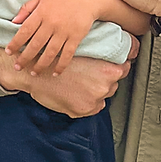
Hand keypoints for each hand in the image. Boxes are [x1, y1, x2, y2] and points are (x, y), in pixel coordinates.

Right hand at [0, 48, 130, 117]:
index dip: (120, 66)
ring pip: (102, 97)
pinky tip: (77, 93)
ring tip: (81, 83)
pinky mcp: (81, 111)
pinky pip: (92, 107)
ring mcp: (93, 101)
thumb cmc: (57, 57)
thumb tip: (114, 59)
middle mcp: (103, 88)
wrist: (35, 70)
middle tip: (91, 74)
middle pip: (113, 84)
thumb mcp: (83, 50)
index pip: (125, 69)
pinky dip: (87, 102)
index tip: (117, 65)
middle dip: (105, 80)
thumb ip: (101, 57)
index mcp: (107, 72)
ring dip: (96, 92)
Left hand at [7, 0, 95, 75]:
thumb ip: (27, 8)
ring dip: (40, 65)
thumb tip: (14, 21)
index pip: (25, 31)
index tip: (9, 52)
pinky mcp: (76, 38)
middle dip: (25, 58)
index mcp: (41, 13)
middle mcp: (52, 23)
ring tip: (33, 73)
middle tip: (17, 67)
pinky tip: (55, 73)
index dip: (15, 43)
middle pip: (35, 45)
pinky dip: (61, 65)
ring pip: (50, 53)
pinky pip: (67, 55)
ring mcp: (64, 32)